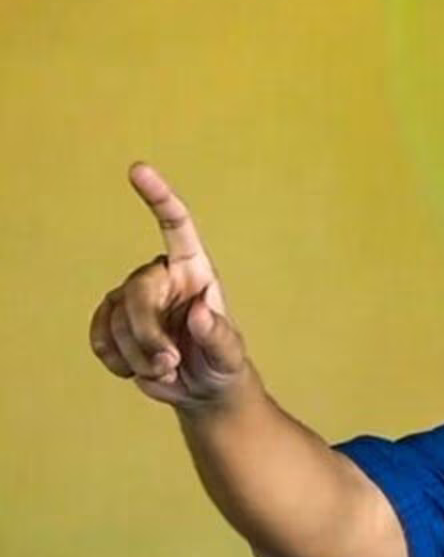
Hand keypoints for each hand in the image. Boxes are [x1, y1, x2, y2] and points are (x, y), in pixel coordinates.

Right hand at [89, 163, 249, 407]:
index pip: (176, 226)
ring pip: (116, 321)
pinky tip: (141, 369)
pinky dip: (118, 361)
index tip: (138, 169)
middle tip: (171, 364)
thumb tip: (199, 313)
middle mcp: (162, 277)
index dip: (158, 197)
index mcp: (195, 270)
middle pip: (136, 291)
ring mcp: (133, 298)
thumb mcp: (230, 355)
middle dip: (147, 335)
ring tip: (167, 368)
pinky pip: (100, 336)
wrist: (202, 388)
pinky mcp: (112, 321)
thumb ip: (218, 335)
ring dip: (138, 355)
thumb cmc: (223, 362)